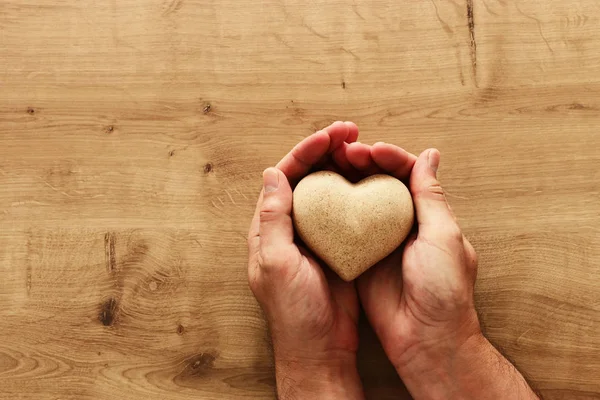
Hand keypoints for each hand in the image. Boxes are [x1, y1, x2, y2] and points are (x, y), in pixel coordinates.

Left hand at [247, 121, 364, 399]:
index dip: (307, 151)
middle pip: (309, 176)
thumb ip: (273, 218)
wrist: (320, 347)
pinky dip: (359, 191)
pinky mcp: (339, 246)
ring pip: (330, 189)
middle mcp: (293, 225)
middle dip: (328, 149)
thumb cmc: (294, 311)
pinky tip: (374, 180)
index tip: (330, 135)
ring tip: (365, 147)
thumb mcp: (276, 263)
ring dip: (345, 165)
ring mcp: (317, 234)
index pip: (286, 176)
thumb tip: (272, 173)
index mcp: (271, 226)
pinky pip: (349, 210)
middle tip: (352, 130)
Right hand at [352, 146, 537, 399]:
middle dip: (363, 163)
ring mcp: (380, 240)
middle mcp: (402, 223)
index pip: (407, 174)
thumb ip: (431, 196)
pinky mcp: (361, 257)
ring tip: (330, 165)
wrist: (426, 339)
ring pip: (361, 201)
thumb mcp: (442, 236)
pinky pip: (346, 229)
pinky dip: (335, 211)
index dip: (389, 157)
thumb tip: (430, 154)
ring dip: (347, 181)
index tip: (369, 149)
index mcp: (427, 214)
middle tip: (344, 151)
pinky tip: (321, 197)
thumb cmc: (444, 290)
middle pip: (380, 183)